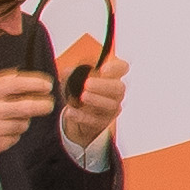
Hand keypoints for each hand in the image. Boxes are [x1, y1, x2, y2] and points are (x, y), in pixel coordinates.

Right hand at [0, 76, 47, 176]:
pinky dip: (12, 135)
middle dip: (43, 105)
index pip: (17, 83)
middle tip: (48, 104)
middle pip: (28, 106)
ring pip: (24, 123)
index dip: (37, 83)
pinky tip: (0, 133)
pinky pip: (16, 137)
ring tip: (8, 121)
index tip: (47, 85)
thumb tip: (20, 75)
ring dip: (22, 122)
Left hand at [52, 43, 127, 158]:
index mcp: (109, 76)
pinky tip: (72, 111)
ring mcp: (110, 108)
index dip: (116, 67)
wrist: (75, 117)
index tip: (104, 68)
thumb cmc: (75, 93)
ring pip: (112, 105)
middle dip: (103, 86)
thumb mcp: (71, 78)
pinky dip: (83, 115)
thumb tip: (66, 71)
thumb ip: (72, 73)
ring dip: (96, 100)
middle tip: (87, 85)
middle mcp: (114, 92)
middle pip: (119, 88)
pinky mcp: (103, 123)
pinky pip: (97, 120)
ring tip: (81, 97)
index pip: (122, 67)